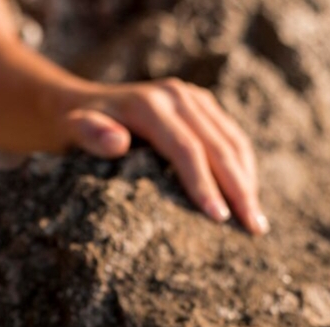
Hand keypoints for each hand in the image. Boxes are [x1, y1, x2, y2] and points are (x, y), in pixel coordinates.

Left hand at [63, 78, 267, 234]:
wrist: (77, 104)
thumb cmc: (73, 128)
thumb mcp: (72, 131)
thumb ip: (91, 135)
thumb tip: (117, 142)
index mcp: (150, 104)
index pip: (187, 149)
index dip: (205, 184)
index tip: (219, 219)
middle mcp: (177, 96)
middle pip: (219, 146)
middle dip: (239, 189)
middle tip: (253, 229)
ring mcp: (193, 98)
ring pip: (233, 142)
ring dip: (248, 182)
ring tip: (256, 223)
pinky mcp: (202, 106)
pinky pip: (231, 138)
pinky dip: (243, 168)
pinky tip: (248, 198)